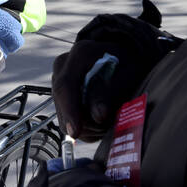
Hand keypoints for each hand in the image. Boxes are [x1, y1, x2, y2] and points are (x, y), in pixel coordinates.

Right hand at [52, 0, 181, 141]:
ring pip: (63, 116)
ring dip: (87, 127)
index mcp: (80, 54)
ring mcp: (59, 81)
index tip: (76, 132)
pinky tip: (101, 120)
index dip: (69, 110)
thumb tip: (99, 115)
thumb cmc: (128, 64)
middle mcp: (63, 67)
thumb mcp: (128, 74)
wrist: (122, 59)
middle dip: (84, 123)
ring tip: (109, 119)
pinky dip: (86, 128)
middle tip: (108, 126)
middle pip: (62, 103)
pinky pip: (67, 121)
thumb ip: (112, 92)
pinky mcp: (60, 97)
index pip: (66, 85)